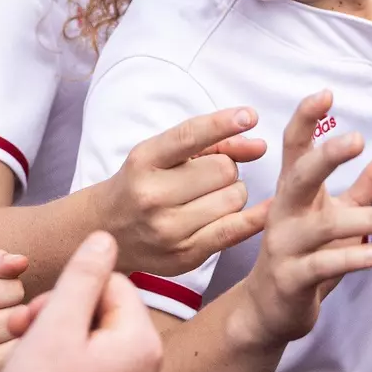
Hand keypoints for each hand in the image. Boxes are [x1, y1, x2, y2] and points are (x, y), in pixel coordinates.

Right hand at [0, 232, 164, 371]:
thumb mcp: (56, 325)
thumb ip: (82, 276)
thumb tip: (105, 239)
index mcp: (143, 343)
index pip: (114, 284)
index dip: (71, 292)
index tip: (38, 315)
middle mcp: (155, 371)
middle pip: (111, 315)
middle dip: (69, 317)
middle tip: (28, 334)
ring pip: (105, 344)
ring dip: (69, 343)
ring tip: (35, 361)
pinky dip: (77, 371)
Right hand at [99, 107, 270, 276]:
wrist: (106, 230)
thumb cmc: (141, 183)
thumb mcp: (162, 154)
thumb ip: (212, 144)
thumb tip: (260, 146)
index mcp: (144, 161)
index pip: (188, 137)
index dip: (222, 124)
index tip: (248, 115)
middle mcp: (153, 196)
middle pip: (224, 170)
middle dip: (226, 168)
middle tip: (207, 177)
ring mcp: (169, 230)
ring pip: (234, 198)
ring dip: (232, 193)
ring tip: (209, 198)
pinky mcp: (186, 255)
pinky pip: (236, 230)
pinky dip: (253, 217)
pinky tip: (265, 209)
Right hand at [238, 90, 371, 345]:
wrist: (269, 309)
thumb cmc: (306, 253)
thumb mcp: (339, 214)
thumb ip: (368, 184)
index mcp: (294, 191)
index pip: (295, 146)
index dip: (306, 118)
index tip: (326, 93)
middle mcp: (285, 212)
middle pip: (300, 175)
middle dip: (325, 156)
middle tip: (356, 139)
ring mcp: (285, 246)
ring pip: (324, 226)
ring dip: (367, 220)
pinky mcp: (292, 279)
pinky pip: (323, 266)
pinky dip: (350, 259)